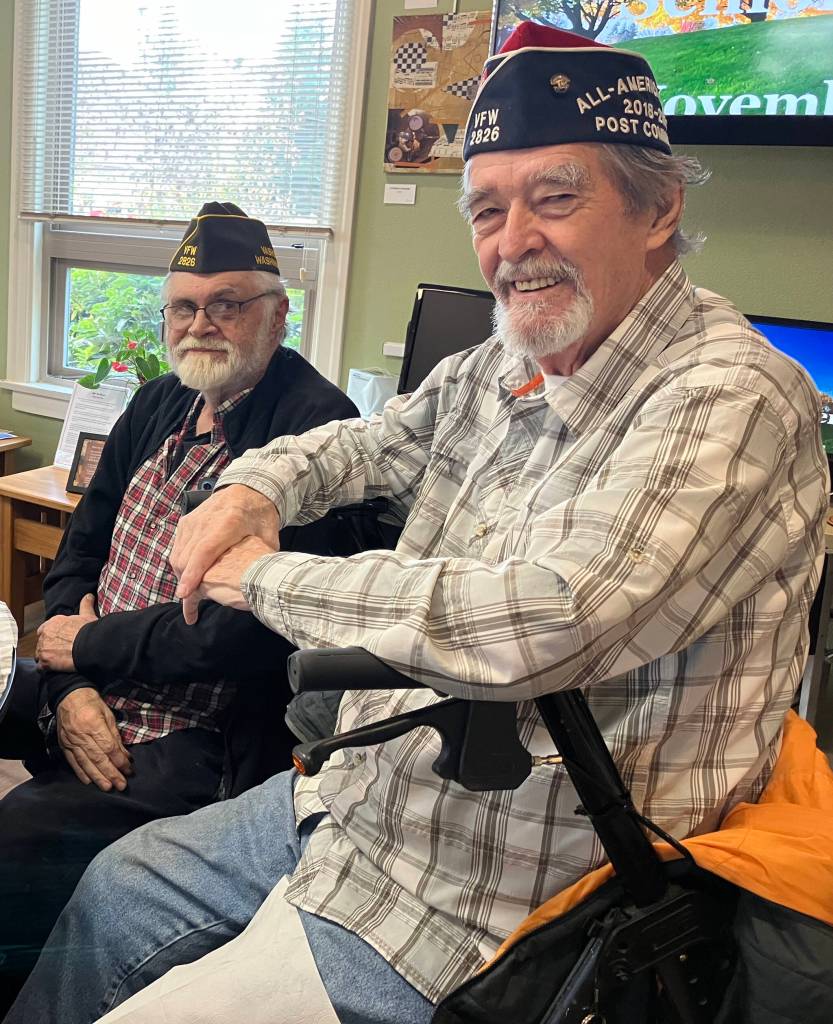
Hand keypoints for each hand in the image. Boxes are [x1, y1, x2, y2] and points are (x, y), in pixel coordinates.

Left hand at [36, 594, 98, 671]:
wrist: (90, 647)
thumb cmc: (89, 632)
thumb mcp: (88, 615)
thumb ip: (85, 605)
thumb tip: (89, 596)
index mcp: (54, 622)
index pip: (45, 629)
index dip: (51, 636)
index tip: (59, 640)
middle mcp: (45, 634)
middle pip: (41, 642)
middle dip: (48, 647)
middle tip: (59, 652)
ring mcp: (43, 648)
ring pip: (39, 655)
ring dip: (46, 658)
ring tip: (58, 662)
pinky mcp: (44, 662)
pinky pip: (40, 667)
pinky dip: (46, 669)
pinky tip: (55, 669)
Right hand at [56, 687, 132, 791]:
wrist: (69, 697)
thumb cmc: (92, 703)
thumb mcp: (108, 715)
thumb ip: (116, 736)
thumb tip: (125, 755)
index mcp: (94, 724)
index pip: (109, 748)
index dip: (119, 761)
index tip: (129, 770)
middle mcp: (81, 735)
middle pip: (98, 759)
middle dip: (111, 774)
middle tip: (121, 785)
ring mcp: (71, 741)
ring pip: (85, 763)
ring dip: (97, 777)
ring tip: (108, 787)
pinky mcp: (64, 745)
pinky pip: (72, 762)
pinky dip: (81, 773)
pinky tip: (89, 781)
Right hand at [171, 484, 280, 620]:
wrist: (248, 489)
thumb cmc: (261, 516)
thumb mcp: (269, 538)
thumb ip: (264, 559)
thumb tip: (263, 583)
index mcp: (229, 523)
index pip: (204, 552)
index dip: (193, 575)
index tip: (185, 594)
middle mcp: (206, 520)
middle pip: (186, 557)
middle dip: (185, 582)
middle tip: (192, 604)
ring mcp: (194, 519)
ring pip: (178, 554)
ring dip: (182, 575)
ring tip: (192, 592)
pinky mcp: (186, 521)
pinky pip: (177, 547)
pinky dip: (181, 563)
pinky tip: (190, 575)